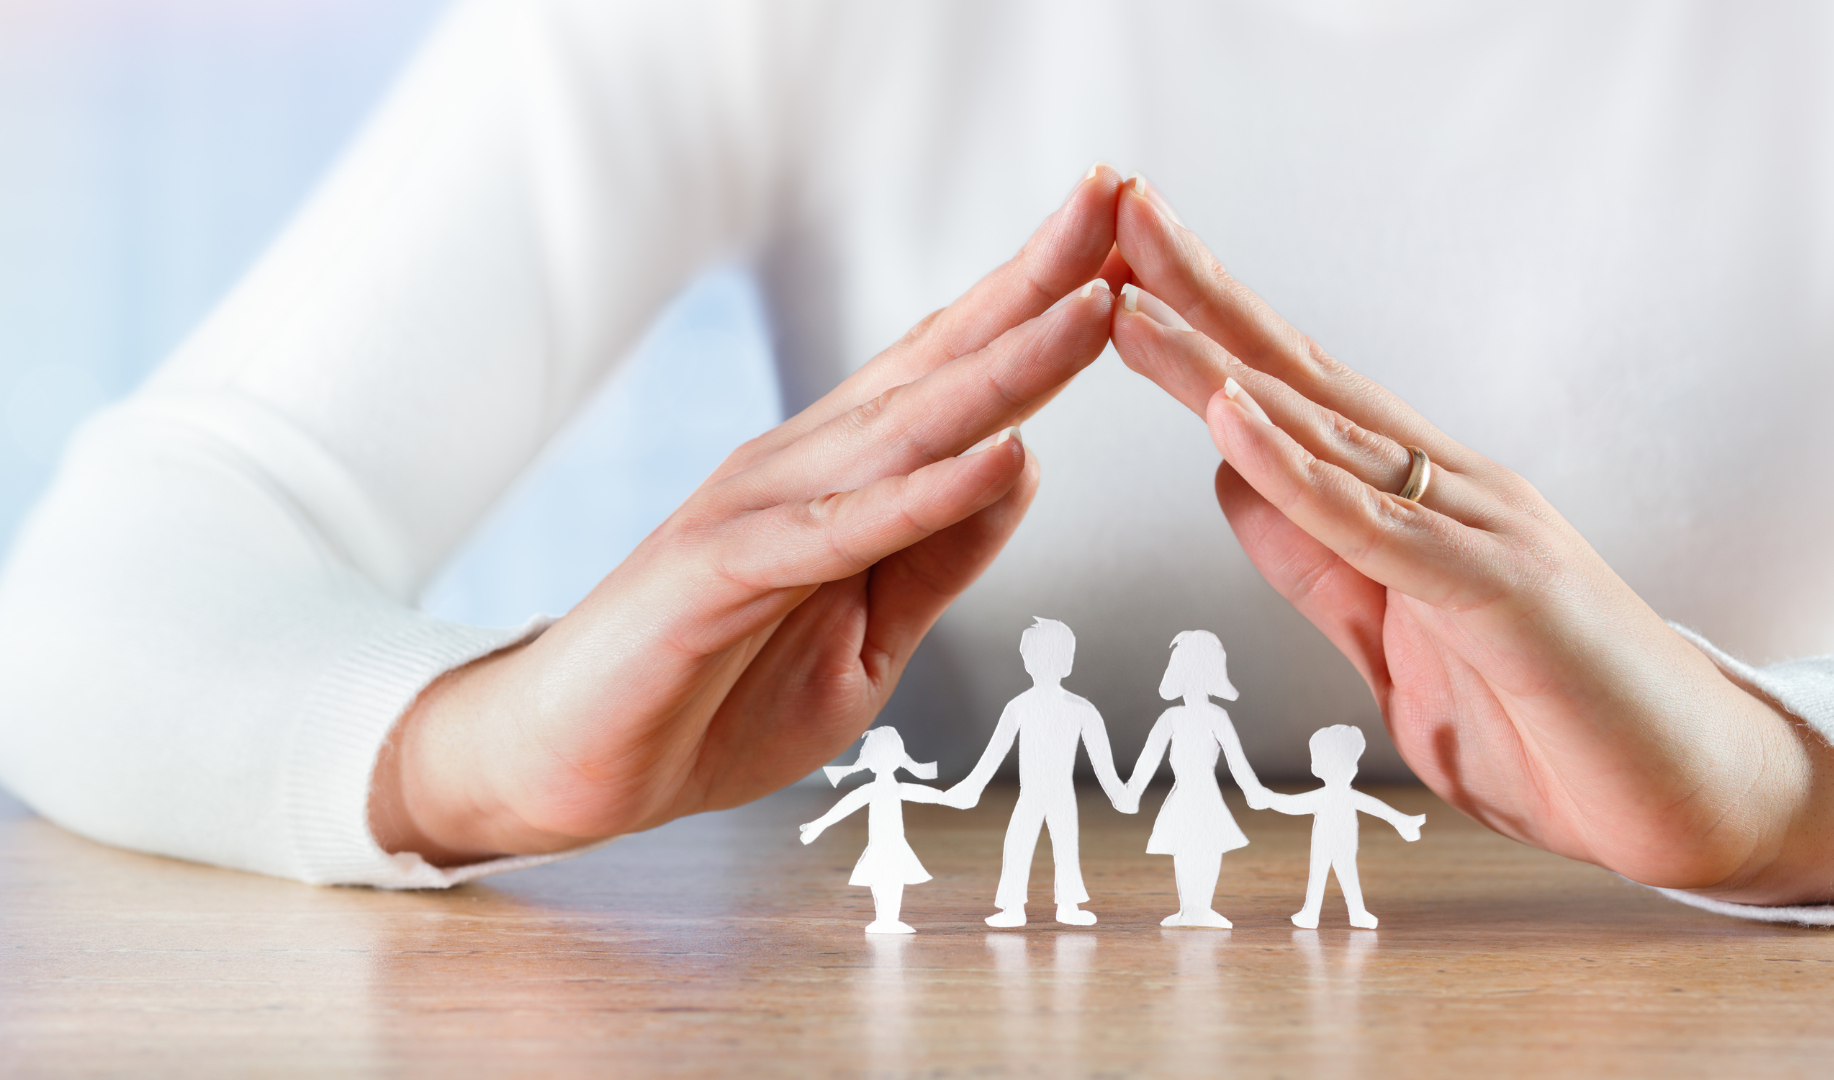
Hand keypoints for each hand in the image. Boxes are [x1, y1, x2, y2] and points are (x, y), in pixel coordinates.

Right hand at [369, 168, 1126, 864]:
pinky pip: (840, 532)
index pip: (955, 374)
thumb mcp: (866, 637)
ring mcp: (757, 510)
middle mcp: (804, 468)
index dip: (1040, 306)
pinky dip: (926, 497)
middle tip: (1122, 196)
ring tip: (1095, 303)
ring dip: (1006, 366)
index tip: (1130, 242)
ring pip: (905, 430)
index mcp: (844, 478)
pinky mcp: (717, 573)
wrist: (569, 765)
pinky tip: (1002, 455)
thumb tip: (1023, 462)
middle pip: (940, 364)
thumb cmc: (715, 696)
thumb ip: (937, 555)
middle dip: (1037, 283)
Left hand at [1107, 175, 1833, 905]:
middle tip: (1115, 211)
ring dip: (1221, 362)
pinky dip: (1297, 471)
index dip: (1203, 333)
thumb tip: (1236, 483)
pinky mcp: (1502, 591)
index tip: (1120, 273)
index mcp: (1415, 500)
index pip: (1290, 396)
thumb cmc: (1552, 725)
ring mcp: (1480, 528)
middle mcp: (1447, 488)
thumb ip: (1321, 567)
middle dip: (1202, 296)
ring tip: (1135, 296)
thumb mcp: (1396, 642)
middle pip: (1300, 377)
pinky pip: (1378, 527)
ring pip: (1326, 431)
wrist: (1695, 802)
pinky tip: (1230, 416)